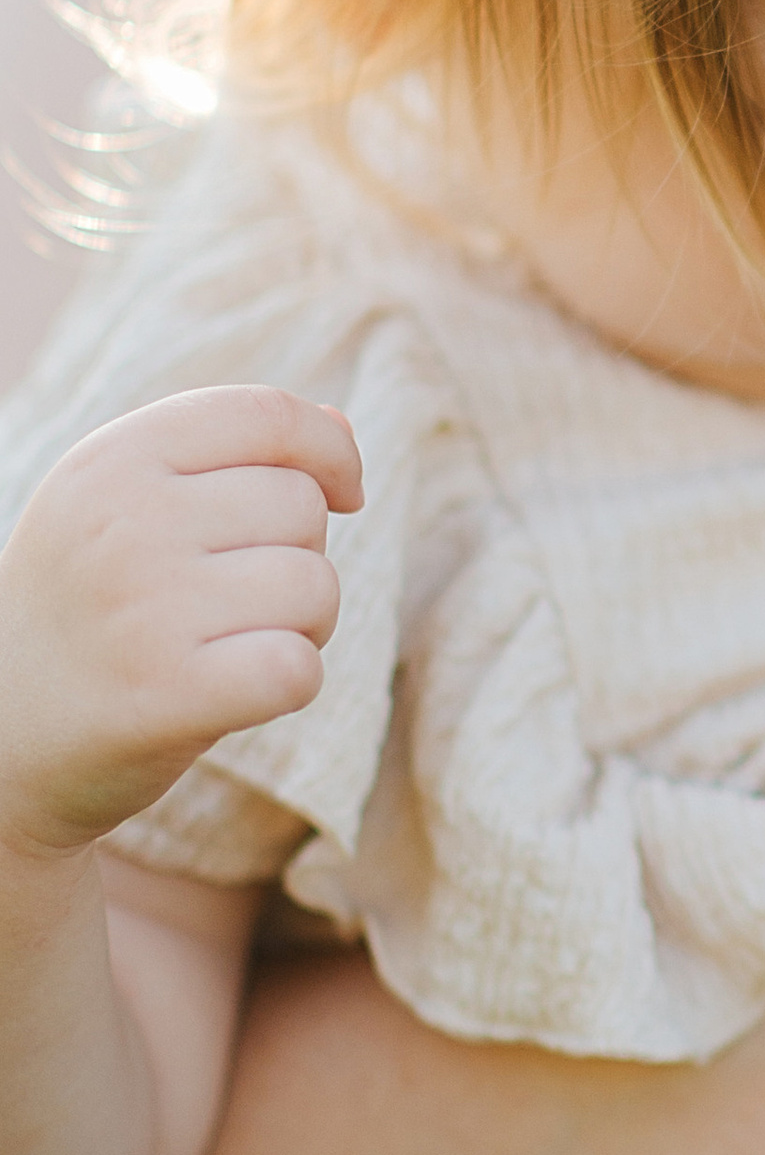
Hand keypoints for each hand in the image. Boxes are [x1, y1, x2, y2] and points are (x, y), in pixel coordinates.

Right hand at [0, 387, 361, 862]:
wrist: (2, 739)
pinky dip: (288, 684)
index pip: (266, 415)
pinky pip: (297, 669)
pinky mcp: (165, 695)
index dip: (329, 452)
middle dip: (296, 557)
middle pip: (302, 507)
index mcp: (110, 460)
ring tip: (226, 646)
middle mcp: (122, 522)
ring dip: (301, 626)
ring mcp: (142, 608)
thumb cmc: (89, 615)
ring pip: (315, 587)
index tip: (341, 495)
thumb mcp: (124, 511)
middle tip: (227, 605)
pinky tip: (234, 694)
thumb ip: (228, 460)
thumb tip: (339, 427)